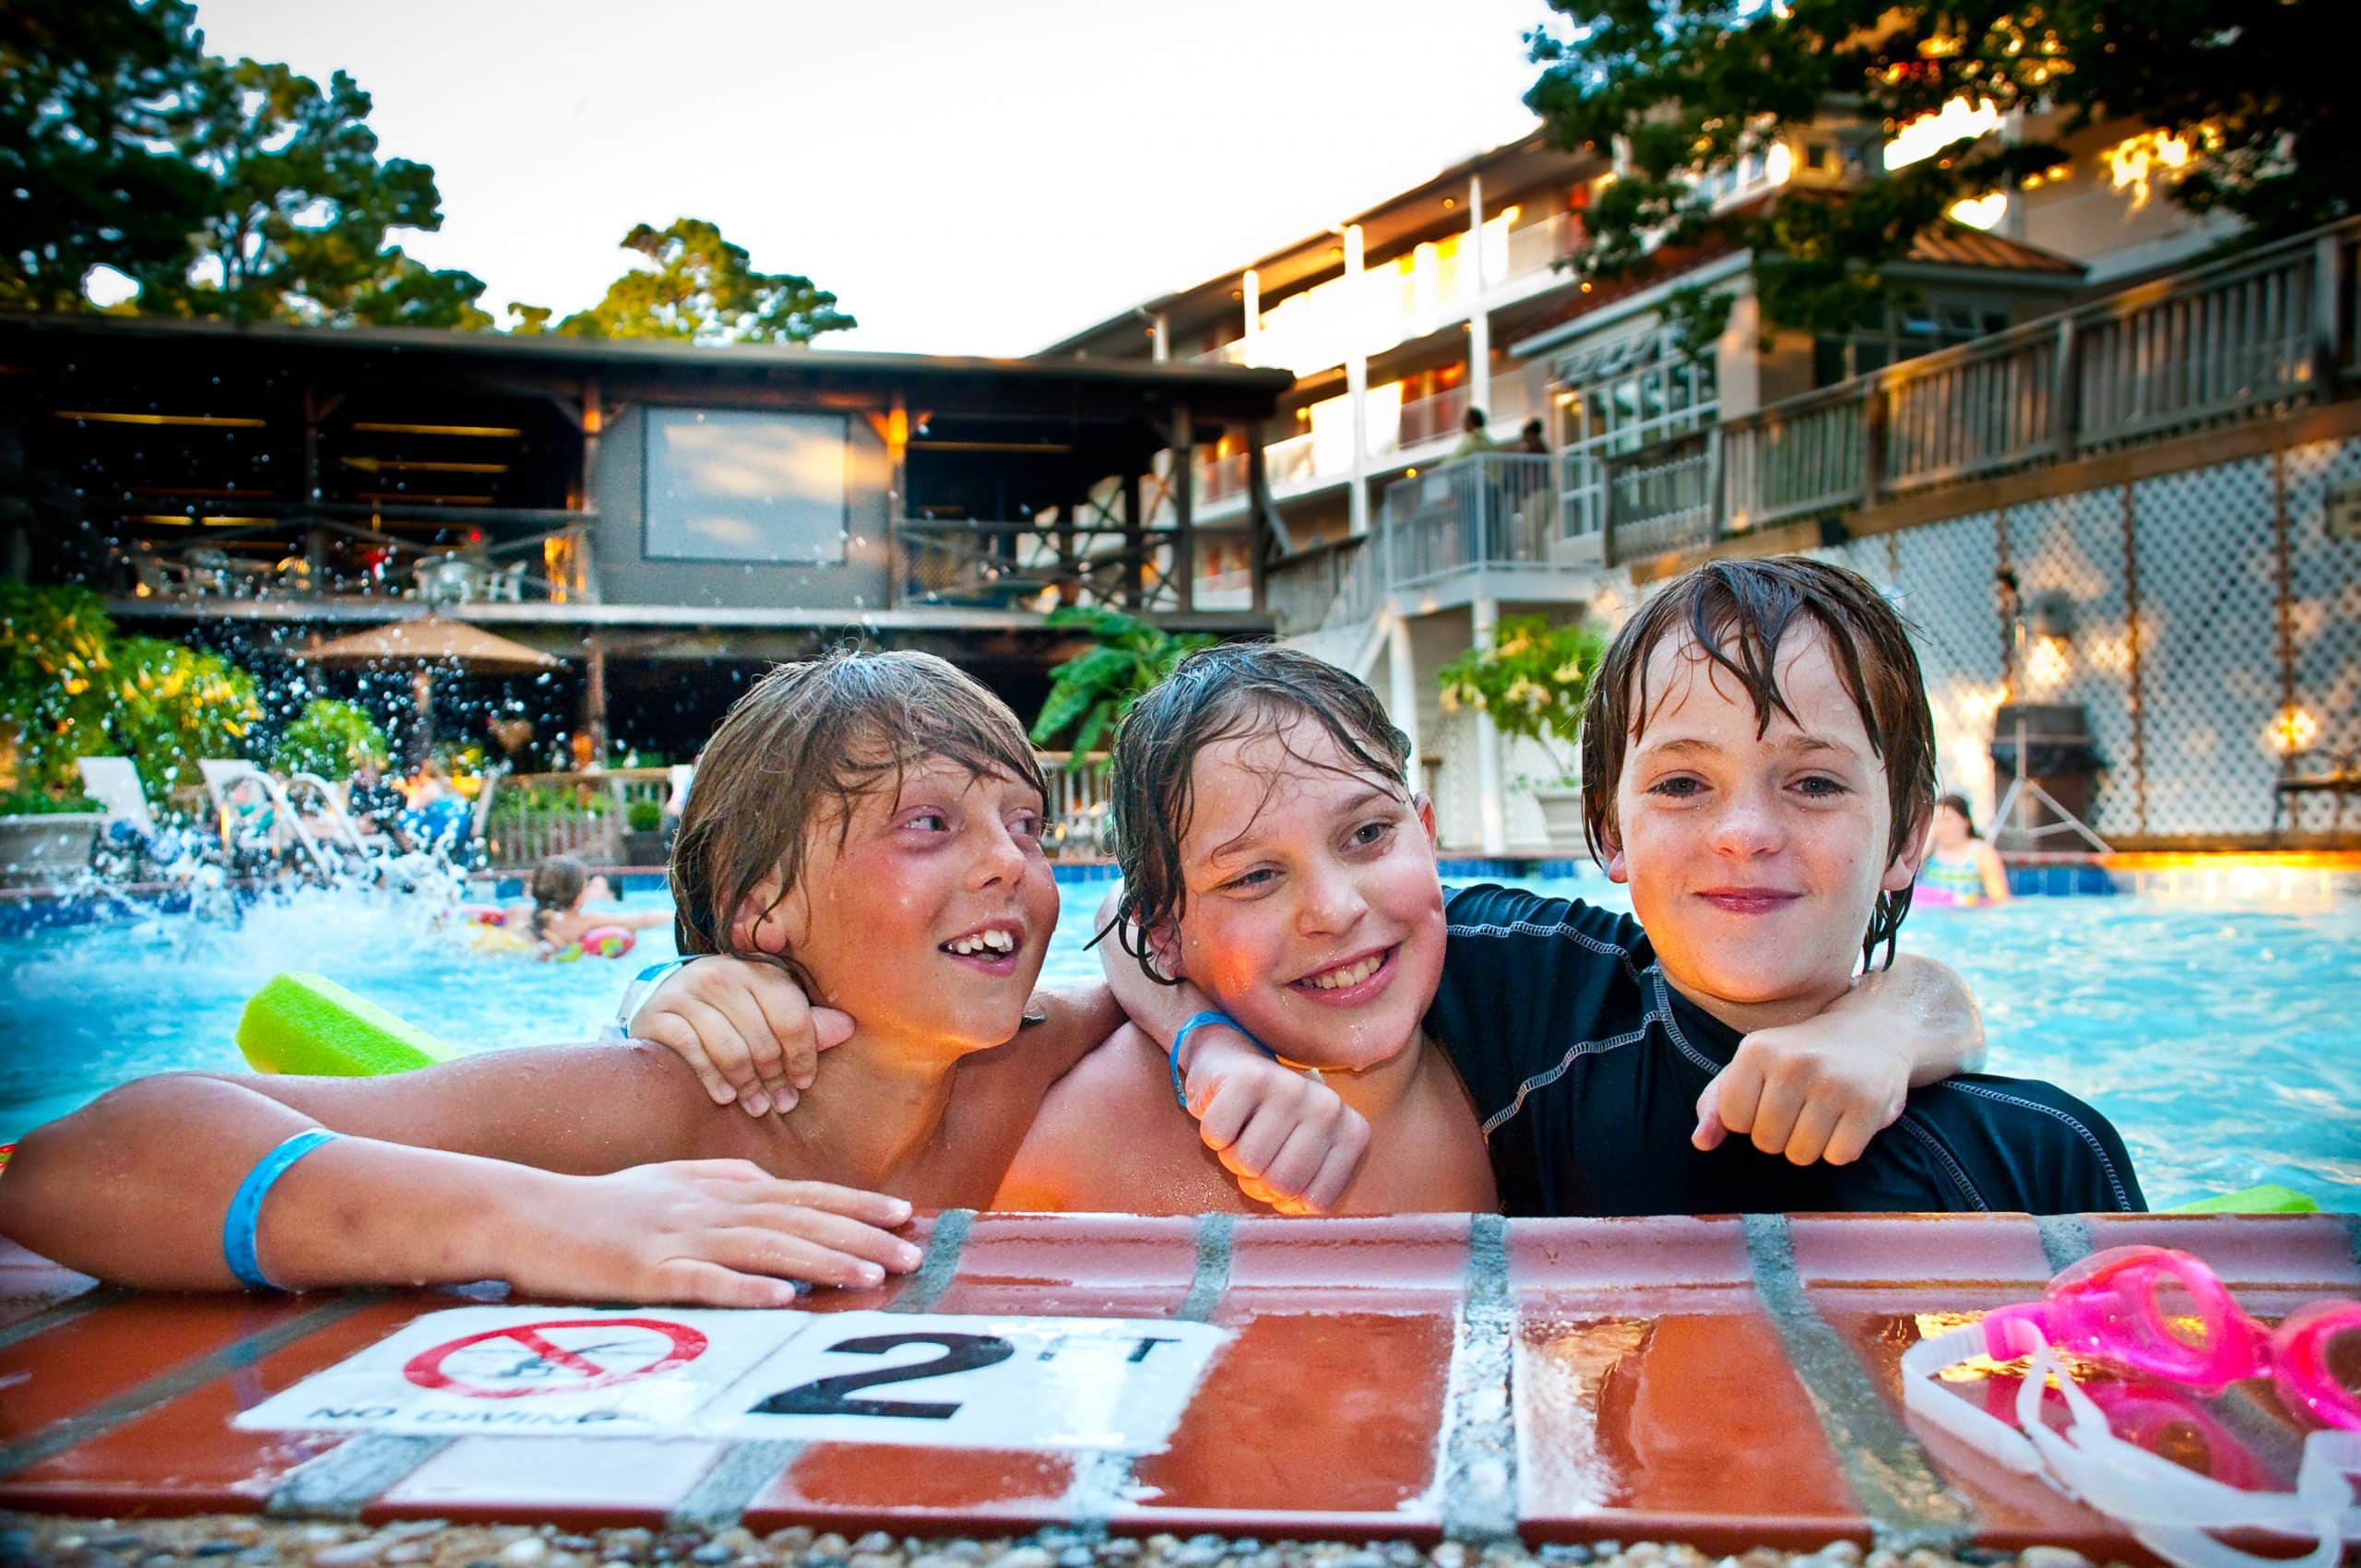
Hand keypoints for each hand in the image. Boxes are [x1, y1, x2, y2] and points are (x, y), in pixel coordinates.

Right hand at [504, 1160, 920, 1305]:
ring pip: (765, 1248)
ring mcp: (678, 1238)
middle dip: (859, 1236)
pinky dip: (748, 1290)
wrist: (523, 1211)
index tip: (904, 1214)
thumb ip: (718, 1176)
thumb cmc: (596, 1205)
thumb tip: (765, 1180)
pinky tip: (785, 1301)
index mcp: (717, 1188)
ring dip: (821, 1261)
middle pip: (798, 1220)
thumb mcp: (666, 1180)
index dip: (855, 1203)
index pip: (801, 1193)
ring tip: (869, 1276)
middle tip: (911, 1253)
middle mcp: (708, 1207)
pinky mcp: (645, 1272)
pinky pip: (705, 1282)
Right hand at [632, 958, 853, 1115]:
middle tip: (781, 1104)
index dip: (803, 1054)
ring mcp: (685, 992)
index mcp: (757, 969)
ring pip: (730, 1049)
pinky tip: (726, 1098)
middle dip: (775, 1077)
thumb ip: (804, 1021)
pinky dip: (714, 1080)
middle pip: (761, 1038)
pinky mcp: (658, 1014)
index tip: (804, 1082)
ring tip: (758, 1107)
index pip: (791, 1015)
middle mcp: (721, 973)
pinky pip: (694, 1054)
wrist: (663, 1003)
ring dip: (748, 1085)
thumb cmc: (729, 1012)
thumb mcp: (767, 1009)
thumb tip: (847, 1027)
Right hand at [1182, 1029, 1369, 1213]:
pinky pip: (1218, 1136)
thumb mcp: (1304, 1158)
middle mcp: (1329, 1107)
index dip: (1285, 1200)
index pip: (1315, 1203)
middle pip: (1281, 1184)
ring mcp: (1290, 1088)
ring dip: (1231, 1157)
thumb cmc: (1270, 1126)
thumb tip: (1294, 1213)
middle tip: (1254, 1153)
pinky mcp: (1248, 1078)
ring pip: (1247, 1162)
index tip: (1280, 1172)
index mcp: (1351, 1133)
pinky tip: (1227, 1114)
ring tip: (1241, 1132)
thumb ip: (1309, 1192)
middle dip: (1255, 1180)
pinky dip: (1212, 1135)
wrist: (1235, 1064)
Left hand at [1693, 1013, 1910, 1166]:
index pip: (1733, 1120)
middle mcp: (1794, 1063)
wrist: (1872, 1032)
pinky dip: (1841, 1149)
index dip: (1750, 1119)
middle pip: (1766, 1142)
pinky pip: (1839, 1157)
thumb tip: (1701, 1142)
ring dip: (1810, 1145)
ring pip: (1801, 1155)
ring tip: (1823, 1112)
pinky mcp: (1868, 1103)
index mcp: (1757, 1050)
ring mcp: (1833, 1083)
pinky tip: (1846, 1119)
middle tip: (1801, 1106)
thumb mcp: (1753, 1065)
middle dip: (1781, 1135)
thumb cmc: (1801, 1055)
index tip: (1769, 1098)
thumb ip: (1717, 1102)